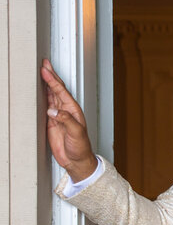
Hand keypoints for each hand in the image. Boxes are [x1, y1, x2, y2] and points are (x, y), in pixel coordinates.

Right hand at [41, 58, 96, 179]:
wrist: (77, 160)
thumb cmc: (81, 147)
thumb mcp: (76, 132)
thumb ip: (65, 120)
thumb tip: (52, 110)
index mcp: (73, 110)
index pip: (61, 91)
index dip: (52, 80)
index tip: (45, 70)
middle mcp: (65, 110)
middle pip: (56, 89)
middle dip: (50, 76)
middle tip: (44, 63)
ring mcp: (58, 115)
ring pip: (50, 95)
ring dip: (45, 84)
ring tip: (41, 72)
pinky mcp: (51, 123)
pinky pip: (45, 106)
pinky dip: (41, 97)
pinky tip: (38, 90)